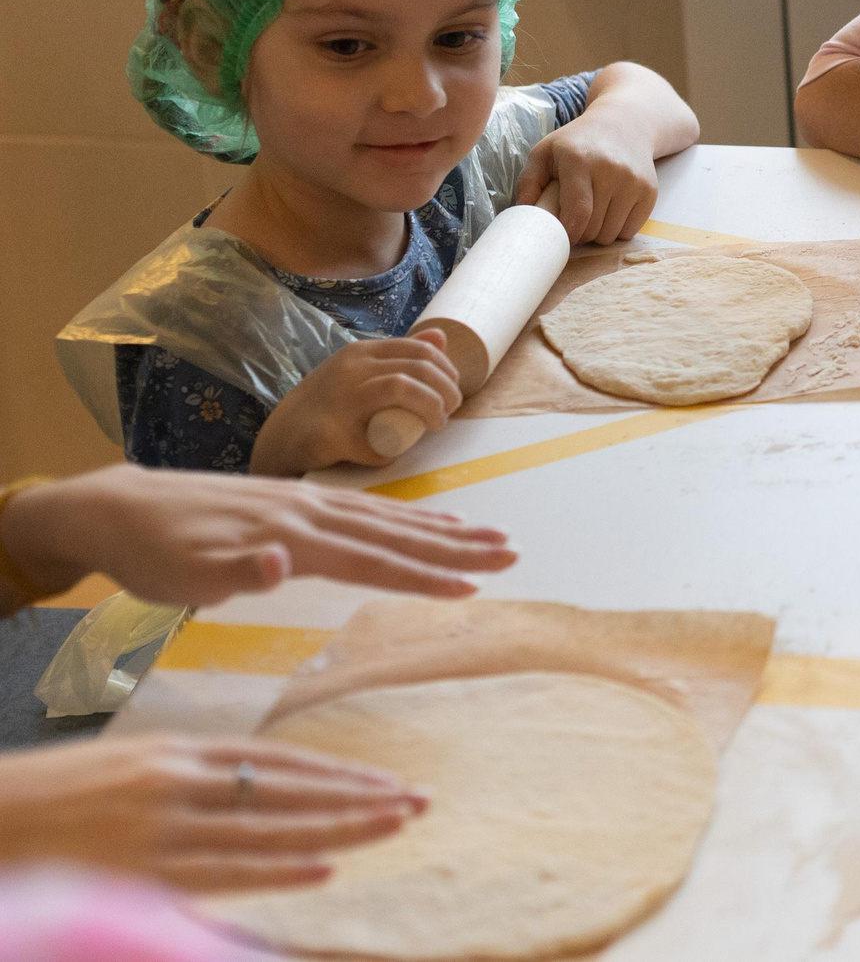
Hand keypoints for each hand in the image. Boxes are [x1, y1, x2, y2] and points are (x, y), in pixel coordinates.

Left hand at [0, 464, 513, 605]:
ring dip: (443, 528)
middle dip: (457, 545)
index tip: (474, 587)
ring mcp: (307, 502)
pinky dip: (408, 516)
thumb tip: (281, 563)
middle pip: (397, 531)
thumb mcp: (182, 574)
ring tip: (489, 535)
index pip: (372, 559)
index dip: (424, 575)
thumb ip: (235, 572)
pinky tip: (427, 522)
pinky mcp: (297, 501)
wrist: (119, 507)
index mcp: (293, 534)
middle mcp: (311, 511)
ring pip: (389, 516)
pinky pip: (369, 509)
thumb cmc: (152, 553)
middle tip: (511, 553)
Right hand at [0, 734, 425, 892]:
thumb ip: (186, 781)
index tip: (386, 783)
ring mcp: (161, 826)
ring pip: (271, 828)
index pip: (276, 761)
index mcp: (176, 752)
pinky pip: (224, 870)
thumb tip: (247, 796)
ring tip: (394, 828)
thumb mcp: (126, 770)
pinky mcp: (141, 868)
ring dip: (338, 829)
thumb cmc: (49, 799)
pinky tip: (324, 869)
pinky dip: (276, 870)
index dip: (336, 773)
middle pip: (289, 790)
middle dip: (357, 798)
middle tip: (419, 802)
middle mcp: (178, 781)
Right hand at [248, 332, 461, 476]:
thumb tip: (440, 337)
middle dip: (446, 390)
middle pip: (417, 368)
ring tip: (437, 425)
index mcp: (361, 353)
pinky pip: (371, 443)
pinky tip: (390, 455)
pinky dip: (388, 452)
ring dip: (431, 408)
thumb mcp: (361, 373)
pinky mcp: (329, 433)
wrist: (279, 439)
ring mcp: (338, 399)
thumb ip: (396, 356)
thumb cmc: (328, 407)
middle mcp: (349, 369)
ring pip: (400, 387)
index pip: (418, 350)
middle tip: (450, 410)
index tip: (452, 390)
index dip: (446, 369)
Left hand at [519, 116, 657, 242]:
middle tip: (574, 219)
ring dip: (598, 233)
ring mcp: (634, 181)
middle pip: (593, 228)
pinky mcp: (650, 192)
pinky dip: (618, 229)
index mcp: (579, 160)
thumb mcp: (546, 151)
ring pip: (611, 235)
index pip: (577, 213)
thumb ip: (528, 182)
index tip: (559, 235)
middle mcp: (610, 170)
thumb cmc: (579, 142)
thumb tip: (525, 217)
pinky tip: (612, 209)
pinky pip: (630, 231)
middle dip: (580, 233)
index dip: (567, 233)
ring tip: (594, 212)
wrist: (625, 124)